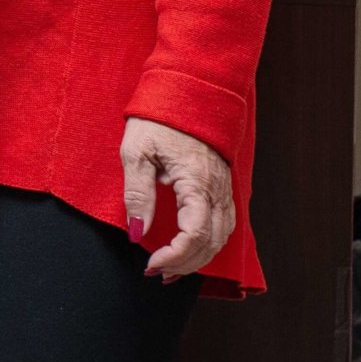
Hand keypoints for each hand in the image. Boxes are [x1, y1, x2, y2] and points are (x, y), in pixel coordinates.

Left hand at [121, 117, 233, 281]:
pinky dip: (208, 243)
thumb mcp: (137, 151)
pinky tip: (189, 250)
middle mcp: (217, 189)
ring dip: (197, 259)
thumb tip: (137, 232)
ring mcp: (223, 188)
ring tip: (170, 269)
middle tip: (155, 272)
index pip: (196, 234)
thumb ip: (138, 193)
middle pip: (211, 242)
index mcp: (197, 181)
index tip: (151, 264)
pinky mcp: (222, 186)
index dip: (175, 256)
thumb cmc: (158, 118)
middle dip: (184, 264)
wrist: (187, 89)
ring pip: (221, 237)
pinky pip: (223, 224)